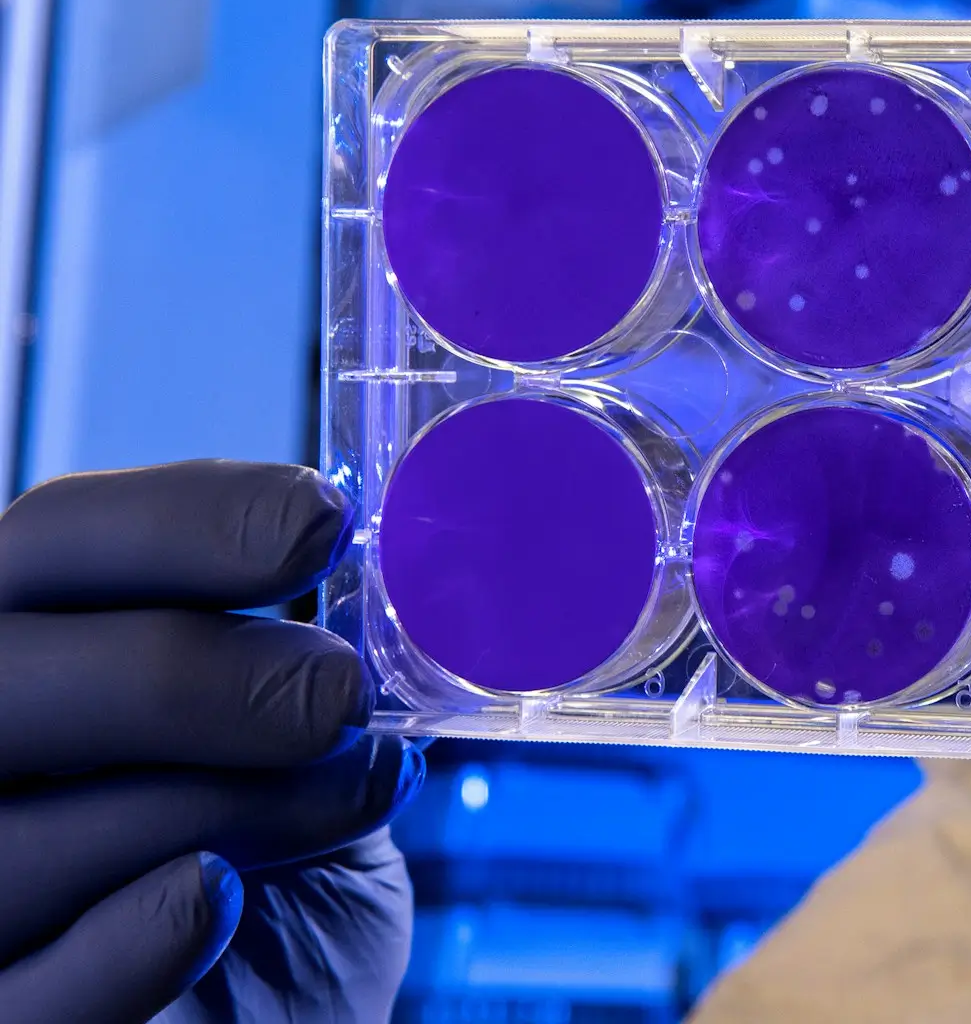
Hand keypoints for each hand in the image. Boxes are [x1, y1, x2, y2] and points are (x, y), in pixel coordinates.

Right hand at [0, 461, 421, 1022]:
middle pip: (0, 675)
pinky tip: (219, 900)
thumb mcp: (308, 755)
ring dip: (211, 806)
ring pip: (14, 840)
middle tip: (334, 693)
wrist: (285, 1016)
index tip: (322, 524)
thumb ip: (311, 673)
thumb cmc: (285, 873)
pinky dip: (131, 940)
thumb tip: (403, 578)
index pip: (53, 543)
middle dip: (183, 672)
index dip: (181, 521)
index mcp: (34, 652)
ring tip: (346, 796)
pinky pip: (26, 998)